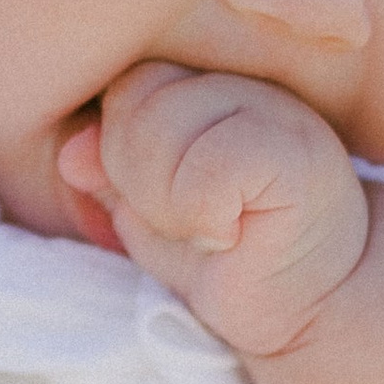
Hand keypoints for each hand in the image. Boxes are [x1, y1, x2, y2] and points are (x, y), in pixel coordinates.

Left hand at [59, 58, 369, 357]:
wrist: (313, 305)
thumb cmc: (232, 251)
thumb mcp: (152, 208)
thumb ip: (111, 170)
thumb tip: (71, 152)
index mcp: (211, 79)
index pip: (127, 83)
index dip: (121, 149)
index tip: (163, 198)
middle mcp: (249, 79)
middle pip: (135, 97)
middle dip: (136, 175)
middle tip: (185, 219)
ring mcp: (280, 112)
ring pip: (161, 127)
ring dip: (165, 201)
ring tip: (207, 227)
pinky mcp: (300, 158)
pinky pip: (206, 172)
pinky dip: (199, 216)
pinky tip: (229, 237)